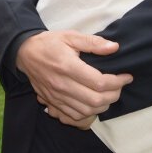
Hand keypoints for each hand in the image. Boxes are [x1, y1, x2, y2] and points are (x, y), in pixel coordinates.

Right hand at [15, 31, 132, 129]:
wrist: (25, 54)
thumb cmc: (49, 43)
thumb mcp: (70, 36)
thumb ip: (93, 42)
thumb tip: (114, 47)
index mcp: (68, 66)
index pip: (99, 82)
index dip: (118, 82)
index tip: (126, 76)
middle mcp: (63, 85)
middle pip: (96, 100)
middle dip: (114, 95)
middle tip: (119, 86)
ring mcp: (57, 97)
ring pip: (88, 111)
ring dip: (104, 105)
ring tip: (109, 94)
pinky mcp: (53, 103)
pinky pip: (75, 116)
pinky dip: (89, 113)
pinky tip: (95, 103)